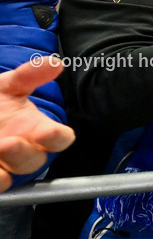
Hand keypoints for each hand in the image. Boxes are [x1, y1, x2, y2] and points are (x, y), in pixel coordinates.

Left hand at [0, 58, 75, 192]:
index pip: (59, 138)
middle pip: (35, 160)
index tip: (47, 133)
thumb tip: (56, 63)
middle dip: (24, 154)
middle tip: (9, 143)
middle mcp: (25, 149)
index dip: (57, 138)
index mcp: (38, 129)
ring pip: (12, 176)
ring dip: (5, 171)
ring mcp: (5, 163)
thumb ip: (31, 75)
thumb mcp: (10, 85)